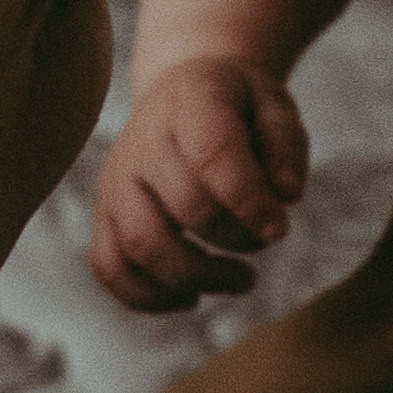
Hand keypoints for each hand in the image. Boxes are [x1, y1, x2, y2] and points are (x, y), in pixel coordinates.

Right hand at [89, 54, 309, 311]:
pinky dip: (147, 297)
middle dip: (236, 238)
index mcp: (190, 104)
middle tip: (267, 240)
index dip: (248, 200)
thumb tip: (287, 195)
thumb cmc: (236, 107)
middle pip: (184, 207)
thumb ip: (285, 145)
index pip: (212, 156)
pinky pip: (109, 266)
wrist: (180, 95)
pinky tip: (191, 297)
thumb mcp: (274, 106)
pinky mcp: (106, 214)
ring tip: (241, 279)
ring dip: (196, 277)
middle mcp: (143, 142)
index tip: (279, 230)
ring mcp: (116, 181)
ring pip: (140, 245)